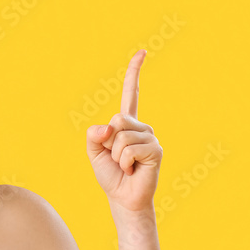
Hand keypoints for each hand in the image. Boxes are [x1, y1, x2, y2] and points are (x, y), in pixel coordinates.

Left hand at [85, 50, 161, 212]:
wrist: (122, 197)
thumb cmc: (110, 175)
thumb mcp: (93, 152)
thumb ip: (94, 135)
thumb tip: (108, 127)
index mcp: (126, 124)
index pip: (131, 94)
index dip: (134, 73)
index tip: (142, 51)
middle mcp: (141, 127)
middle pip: (117, 120)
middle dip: (108, 141)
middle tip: (117, 158)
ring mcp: (150, 138)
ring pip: (121, 136)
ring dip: (116, 155)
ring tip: (125, 166)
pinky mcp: (156, 151)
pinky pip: (129, 149)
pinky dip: (124, 162)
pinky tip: (133, 170)